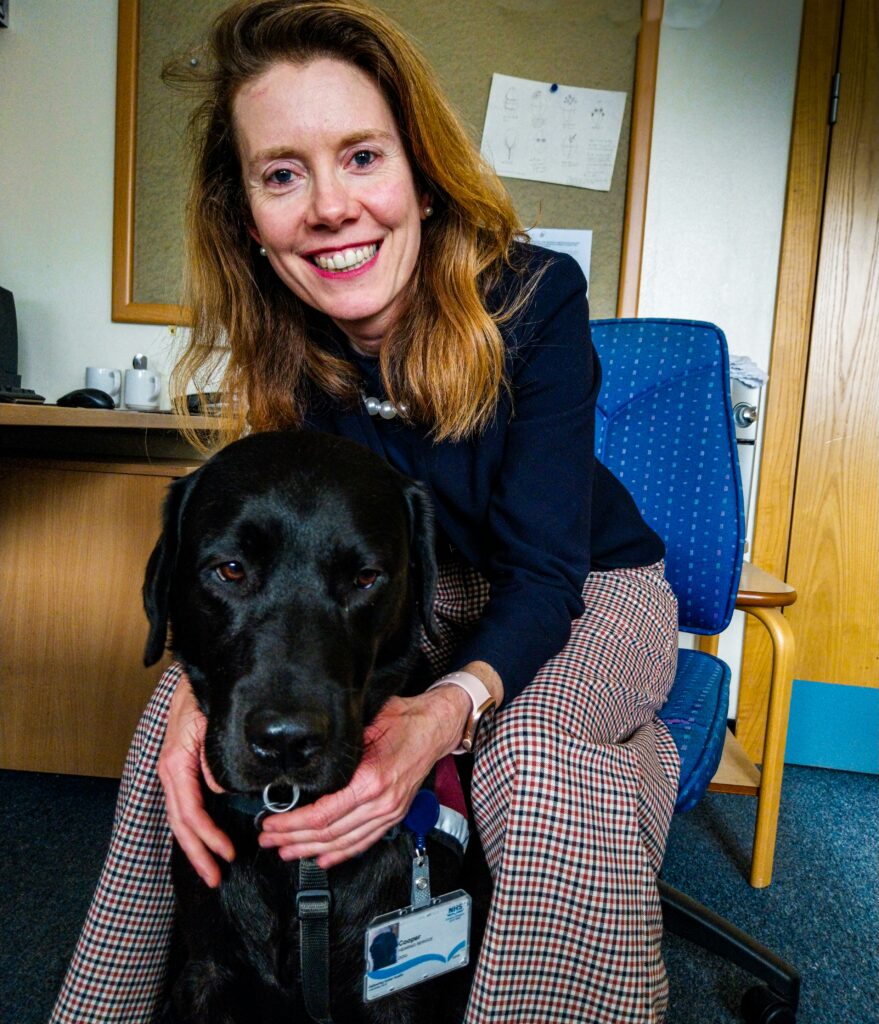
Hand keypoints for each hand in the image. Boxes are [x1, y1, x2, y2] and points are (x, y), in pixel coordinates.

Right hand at [158, 674, 234, 887]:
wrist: (193, 678)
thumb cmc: (202, 697)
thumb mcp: (210, 724)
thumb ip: (213, 758)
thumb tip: (219, 790)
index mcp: (175, 763)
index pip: (189, 812)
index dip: (207, 837)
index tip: (227, 854)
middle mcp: (170, 772)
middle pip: (181, 823)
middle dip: (198, 853)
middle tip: (215, 878)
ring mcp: (173, 773)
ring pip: (180, 818)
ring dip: (196, 845)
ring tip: (211, 868)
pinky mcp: (181, 771)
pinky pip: (185, 805)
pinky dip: (194, 827)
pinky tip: (205, 841)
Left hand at [258, 685, 471, 868]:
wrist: (436, 727)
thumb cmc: (404, 720)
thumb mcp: (367, 725)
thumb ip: (338, 749)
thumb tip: (303, 762)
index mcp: (371, 780)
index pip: (323, 814)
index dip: (292, 824)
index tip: (271, 824)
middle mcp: (381, 802)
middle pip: (329, 833)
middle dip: (294, 839)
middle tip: (268, 841)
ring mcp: (389, 812)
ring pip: (344, 842)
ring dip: (312, 851)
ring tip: (287, 852)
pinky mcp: (394, 815)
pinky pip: (364, 841)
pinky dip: (342, 854)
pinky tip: (323, 859)